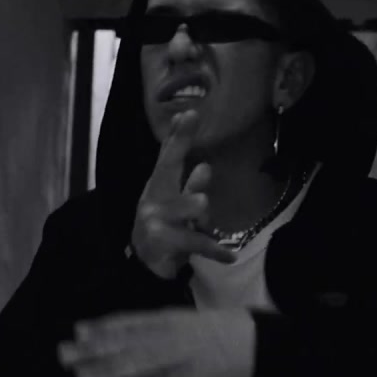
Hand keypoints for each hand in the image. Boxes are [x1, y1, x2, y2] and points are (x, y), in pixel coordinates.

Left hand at [57, 308, 256, 376]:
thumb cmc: (235, 331)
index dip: (104, 327)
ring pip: (142, 365)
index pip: (133, 322)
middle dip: (95, 350)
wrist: (271, 341)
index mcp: (175, 320)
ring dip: (111, 374)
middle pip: (128, 343)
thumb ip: (169, 330)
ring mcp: (187, 357)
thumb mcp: (197, 323)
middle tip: (63, 355)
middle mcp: (175, 335)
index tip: (77, 330)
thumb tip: (140, 335)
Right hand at [131, 111, 236, 278]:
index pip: (168, 157)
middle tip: (192, 126)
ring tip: (203, 205)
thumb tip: (206, 167)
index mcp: (158, 186)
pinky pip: (196, 243)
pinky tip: (231, 255)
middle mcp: (154, 199)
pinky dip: (215, 250)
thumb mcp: (176, 204)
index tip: (189, 113)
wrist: (145, 264)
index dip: (177, 135)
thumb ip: (189, 185)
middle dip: (178, 147)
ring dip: (193, 207)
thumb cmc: (164, 227)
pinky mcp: (165, 243)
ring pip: (183, 208)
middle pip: (168, 171)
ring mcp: (157, 221)